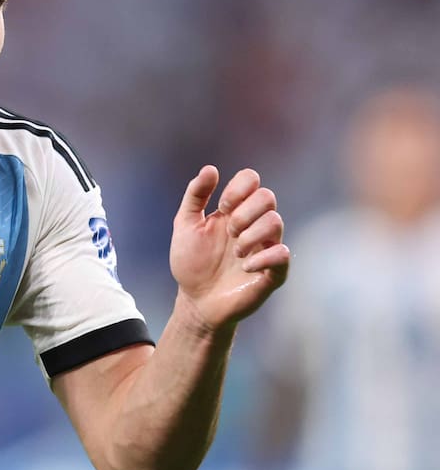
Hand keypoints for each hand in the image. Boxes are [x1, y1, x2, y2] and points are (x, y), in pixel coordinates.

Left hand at [169, 166, 289, 330]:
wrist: (195, 301)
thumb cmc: (191, 262)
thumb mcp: (185, 225)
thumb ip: (195, 196)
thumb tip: (210, 168)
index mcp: (234, 210)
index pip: (251, 180)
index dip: (239, 188)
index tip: (223, 208)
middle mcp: (254, 225)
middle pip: (267, 197)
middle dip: (245, 212)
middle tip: (229, 232)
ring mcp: (266, 247)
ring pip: (276, 222)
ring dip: (251, 235)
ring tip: (235, 253)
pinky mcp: (274, 271)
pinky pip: (283, 254)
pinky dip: (262, 257)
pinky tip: (244, 267)